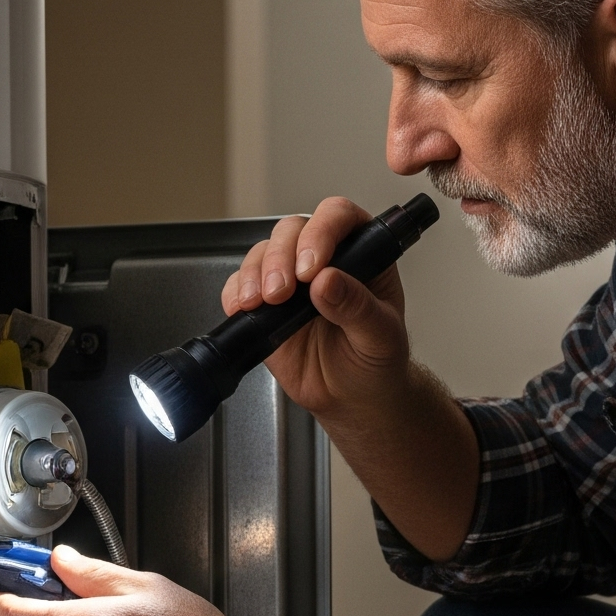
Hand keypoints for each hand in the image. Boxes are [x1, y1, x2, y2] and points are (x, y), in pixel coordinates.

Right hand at [223, 196, 413, 422]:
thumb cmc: (375, 361)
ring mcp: (290, 280)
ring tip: (263, 304)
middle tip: (283, 292)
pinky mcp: (263, 305)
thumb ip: (358, 307)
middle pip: (292, 230)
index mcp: (362, 253)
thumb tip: (327, 281)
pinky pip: (238, 286)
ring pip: (263, 252)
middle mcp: (322, 258)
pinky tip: (243, 309)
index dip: (321, 233)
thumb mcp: (380, 337)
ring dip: (255, 274)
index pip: (339, 217)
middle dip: (280, 258)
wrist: (351, 397)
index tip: (311, 268)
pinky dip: (235, 294)